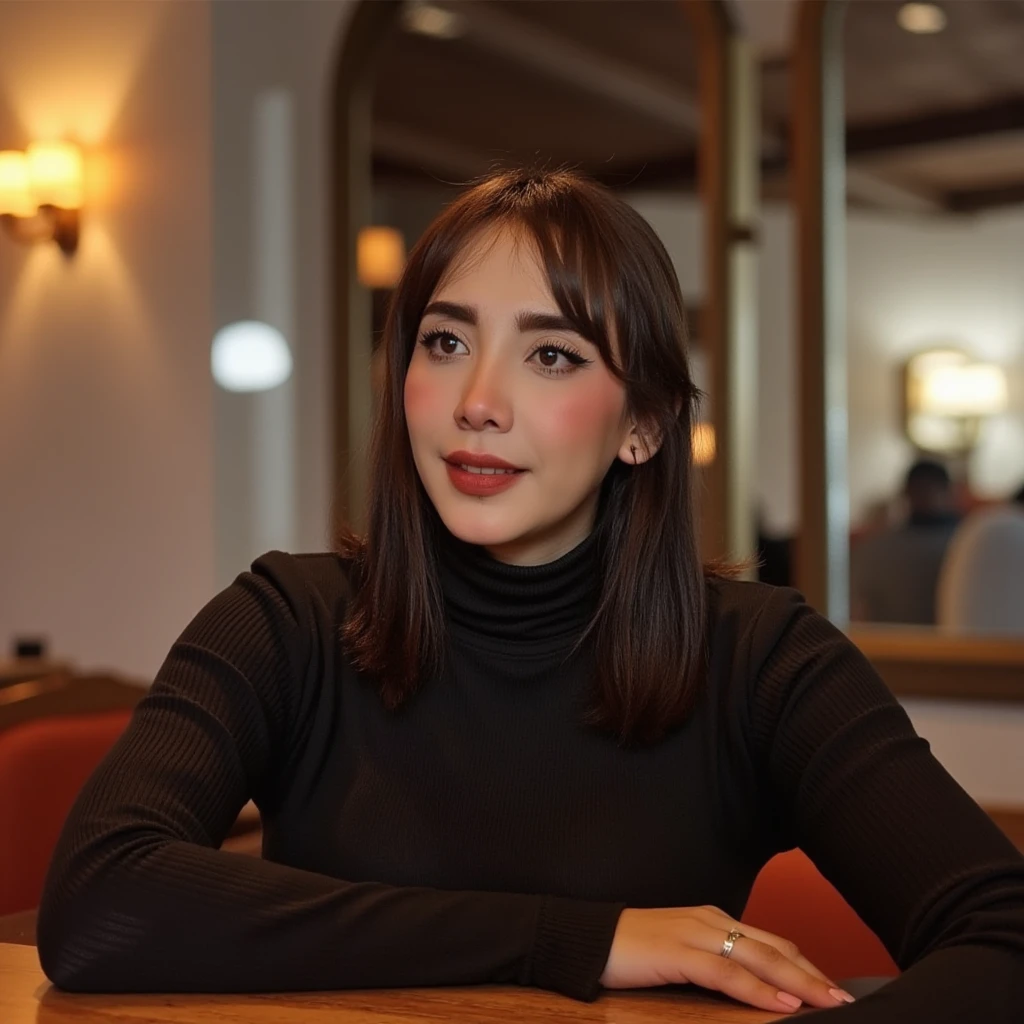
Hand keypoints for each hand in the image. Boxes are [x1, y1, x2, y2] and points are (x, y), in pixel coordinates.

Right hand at [599, 905, 856, 1012]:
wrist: (585, 938)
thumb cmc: (630, 951)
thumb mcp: (679, 956)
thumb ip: (713, 966)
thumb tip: (752, 992)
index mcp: (712, 920)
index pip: (772, 942)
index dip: (807, 966)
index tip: (835, 989)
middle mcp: (710, 920)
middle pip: (775, 948)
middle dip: (815, 975)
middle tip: (848, 999)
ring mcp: (695, 934)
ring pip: (759, 957)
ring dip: (799, 983)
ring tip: (829, 1004)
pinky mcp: (678, 953)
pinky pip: (726, 972)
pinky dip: (758, 989)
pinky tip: (782, 1004)